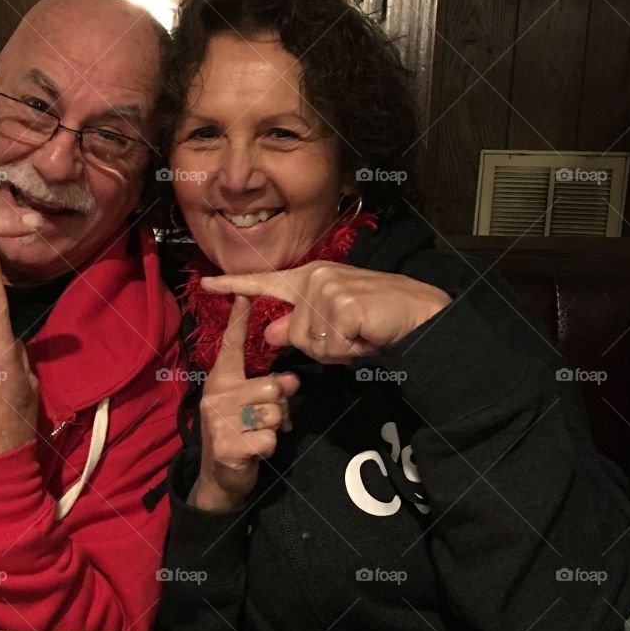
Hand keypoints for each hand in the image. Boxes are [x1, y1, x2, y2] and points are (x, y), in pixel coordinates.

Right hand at [190, 295, 299, 512]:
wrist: (219, 476)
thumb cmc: (238, 431)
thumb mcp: (252, 404)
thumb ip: (270, 387)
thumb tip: (293, 380)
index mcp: (221, 378)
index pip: (231, 345)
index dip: (239, 320)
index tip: (243, 294)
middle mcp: (216, 394)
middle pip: (272, 385)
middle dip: (279, 404)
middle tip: (265, 417)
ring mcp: (219, 420)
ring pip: (274, 412)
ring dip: (274, 426)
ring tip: (259, 432)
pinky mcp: (228, 444)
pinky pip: (269, 438)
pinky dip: (270, 446)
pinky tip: (255, 450)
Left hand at [202, 262, 449, 362]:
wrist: (422, 313)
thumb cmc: (380, 318)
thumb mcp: (335, 323)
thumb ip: (301, 326)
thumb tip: (270, 333)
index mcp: (311, 278)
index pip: (266, 283)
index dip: (235, 285)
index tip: (208, 285)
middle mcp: (315, 279)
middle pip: (293, 335)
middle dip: (323, 348)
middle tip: (353, 336)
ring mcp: (327, 290)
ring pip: (311, 344)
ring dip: (339, 351)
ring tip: (362, 334)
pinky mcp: (340, 306)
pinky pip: (330, 348)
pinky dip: (351, 351)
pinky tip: (368, 336)